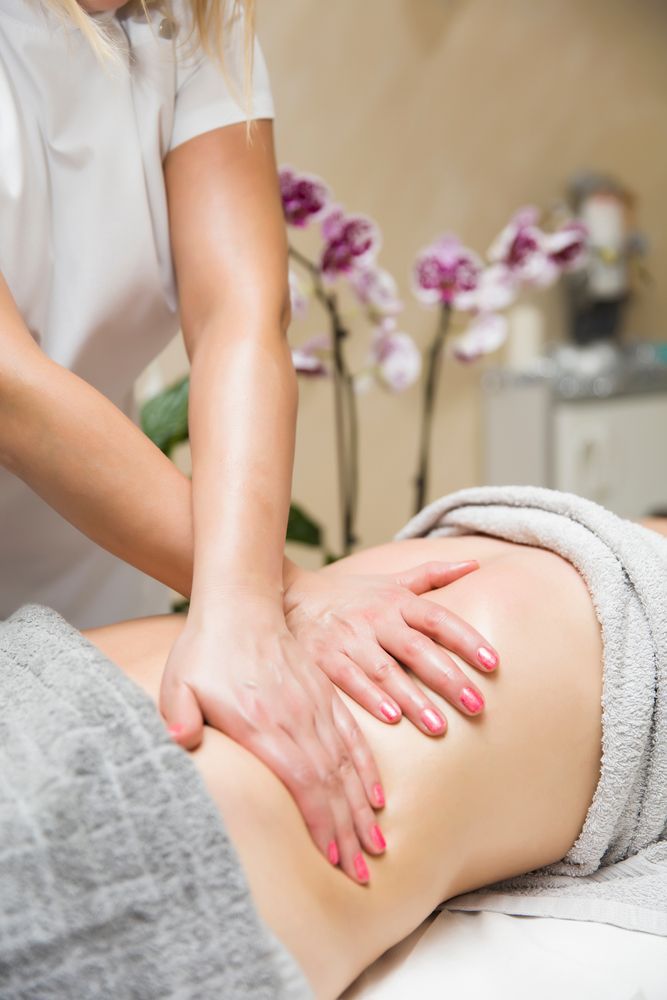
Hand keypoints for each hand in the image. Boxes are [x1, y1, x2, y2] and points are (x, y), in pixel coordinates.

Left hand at [159, 596, 385, 883]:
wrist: (241, 602)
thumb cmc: (205, 647)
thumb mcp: (180, 682)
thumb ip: (179, 716)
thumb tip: (177, 742)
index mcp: (264, 725)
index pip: (303, 784)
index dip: (322, 825)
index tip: (334, 860)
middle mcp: (297, 720)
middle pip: (332, 785)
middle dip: (348, 832)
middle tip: (362, 873)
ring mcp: (315, 707)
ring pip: (347, 766)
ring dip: (362, 808)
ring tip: (375, 844)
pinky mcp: (322, 697)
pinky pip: (353, 738)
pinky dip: (367, 769)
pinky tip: (376, 794)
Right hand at [284, 561, 498, 735]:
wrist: (288, 595)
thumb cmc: (348, 595)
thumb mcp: (390, 581)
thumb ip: (431, 575)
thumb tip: (474, 563)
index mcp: (396, 601)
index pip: (438, 619)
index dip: (466, 639)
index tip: (493, 662)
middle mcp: (375, 619)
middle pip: (418, 648)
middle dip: (448, 678)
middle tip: (477, 706)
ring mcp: (348, 639)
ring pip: (386, 670)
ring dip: (413, 698)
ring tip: (440, 726)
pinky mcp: (322, 658)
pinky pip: (349, 679)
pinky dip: (369, 697)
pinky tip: (391, 718)